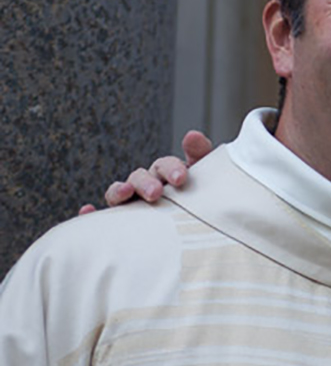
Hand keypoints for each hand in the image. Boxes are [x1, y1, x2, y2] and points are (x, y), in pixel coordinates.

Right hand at [77, 130, 214, 214]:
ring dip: (118, 191)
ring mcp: (133, 204)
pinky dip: (92, 214)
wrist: (203, 230)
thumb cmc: (205, 200)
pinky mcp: (122, 224)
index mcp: (167, 175)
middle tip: (156, 193)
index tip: (180, 179)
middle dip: (145, 183)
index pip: (164, 166)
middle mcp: (146, 186)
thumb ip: (201, 155)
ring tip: (124, 194)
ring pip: (119, 193)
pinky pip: (103, 219)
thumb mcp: (209, 178)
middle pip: (139, 178)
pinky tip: (87, 211)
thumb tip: (192, 135)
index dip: (170, 169)